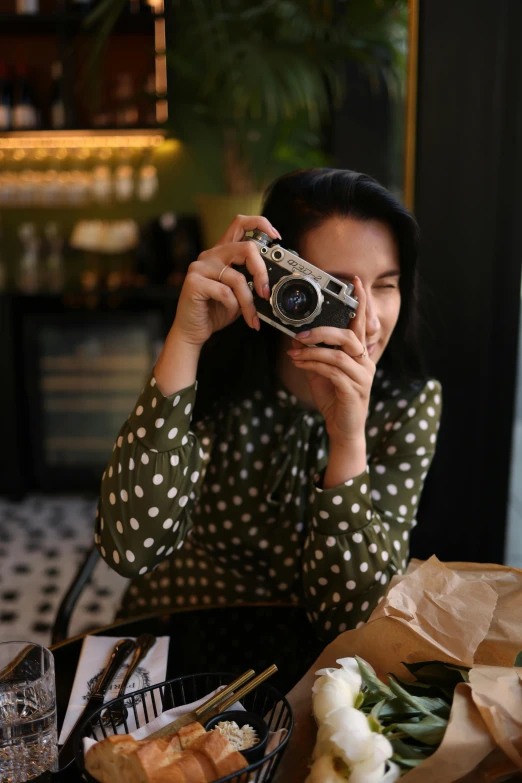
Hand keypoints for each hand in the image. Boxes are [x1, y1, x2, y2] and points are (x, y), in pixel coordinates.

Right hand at [172, 215, 280, 347]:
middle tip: (265, 292)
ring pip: (237, 277)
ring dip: (248, 301)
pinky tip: (229, 312)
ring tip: (251, 316)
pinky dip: (232, 306)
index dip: (261, 224)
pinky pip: (225, 292)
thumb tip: (272, 282)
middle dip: (261, 271)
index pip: (240, 223)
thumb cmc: (216, 311)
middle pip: (246, 247)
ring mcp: (200, 267)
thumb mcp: (240, 294)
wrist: (192, 331)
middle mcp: (211, 255)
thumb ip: (251, 281)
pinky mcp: (194, 282)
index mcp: (223, 252)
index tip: (277, 237)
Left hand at [286, 277, 374, 445]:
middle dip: (323, 331)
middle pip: (349, 336)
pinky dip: (313, 365)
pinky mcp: (354, 391)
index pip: (362, 324)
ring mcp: (362, 377)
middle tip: (301, 334)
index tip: (355, 282)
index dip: (360, 303)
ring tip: (295, 350)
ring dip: (313, 351)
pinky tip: (300, 363)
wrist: (343, 428)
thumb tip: (296, 339)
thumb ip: (314, 355)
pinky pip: (332, 371)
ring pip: (339, 354)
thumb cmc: (334, 398)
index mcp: (360, 354)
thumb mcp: (321, 372)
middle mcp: (365, 362)